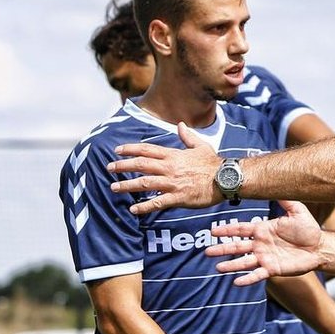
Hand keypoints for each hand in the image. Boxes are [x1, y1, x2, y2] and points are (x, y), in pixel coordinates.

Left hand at [107, 122, 221, 214]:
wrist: (225, 179)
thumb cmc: (213, 163)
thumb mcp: (200, 146)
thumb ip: (187, 136)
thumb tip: (180, 125)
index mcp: (173, 155)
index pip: (147, 149)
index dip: (130, 149)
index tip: (117, 150)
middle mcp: (170, 168)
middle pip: (141, 165)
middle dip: (122, 166)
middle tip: (109, 168)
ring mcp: (173, 183)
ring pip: (144, 183)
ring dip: (127, 186)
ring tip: (114, 187)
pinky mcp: (178, 198)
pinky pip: (157, 203)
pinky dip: (144, 206)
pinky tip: (133, 209)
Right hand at [206, 200, 323, 285]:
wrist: (320, 246)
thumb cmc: (309, 229)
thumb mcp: (297, 211)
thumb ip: (285, 200)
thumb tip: (275, 184)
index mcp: (262, 229)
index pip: (240, 229)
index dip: (227, 230)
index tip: (213, 231)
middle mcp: (260, 244)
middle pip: (237, 247)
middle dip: (222, 249)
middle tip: (207, 252)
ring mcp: (265, 258)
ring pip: (244, 262)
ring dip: (230, 265)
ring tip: (218, 268)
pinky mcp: (273, 269)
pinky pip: (257, 275)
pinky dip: (247, 279)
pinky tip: (236, 282)